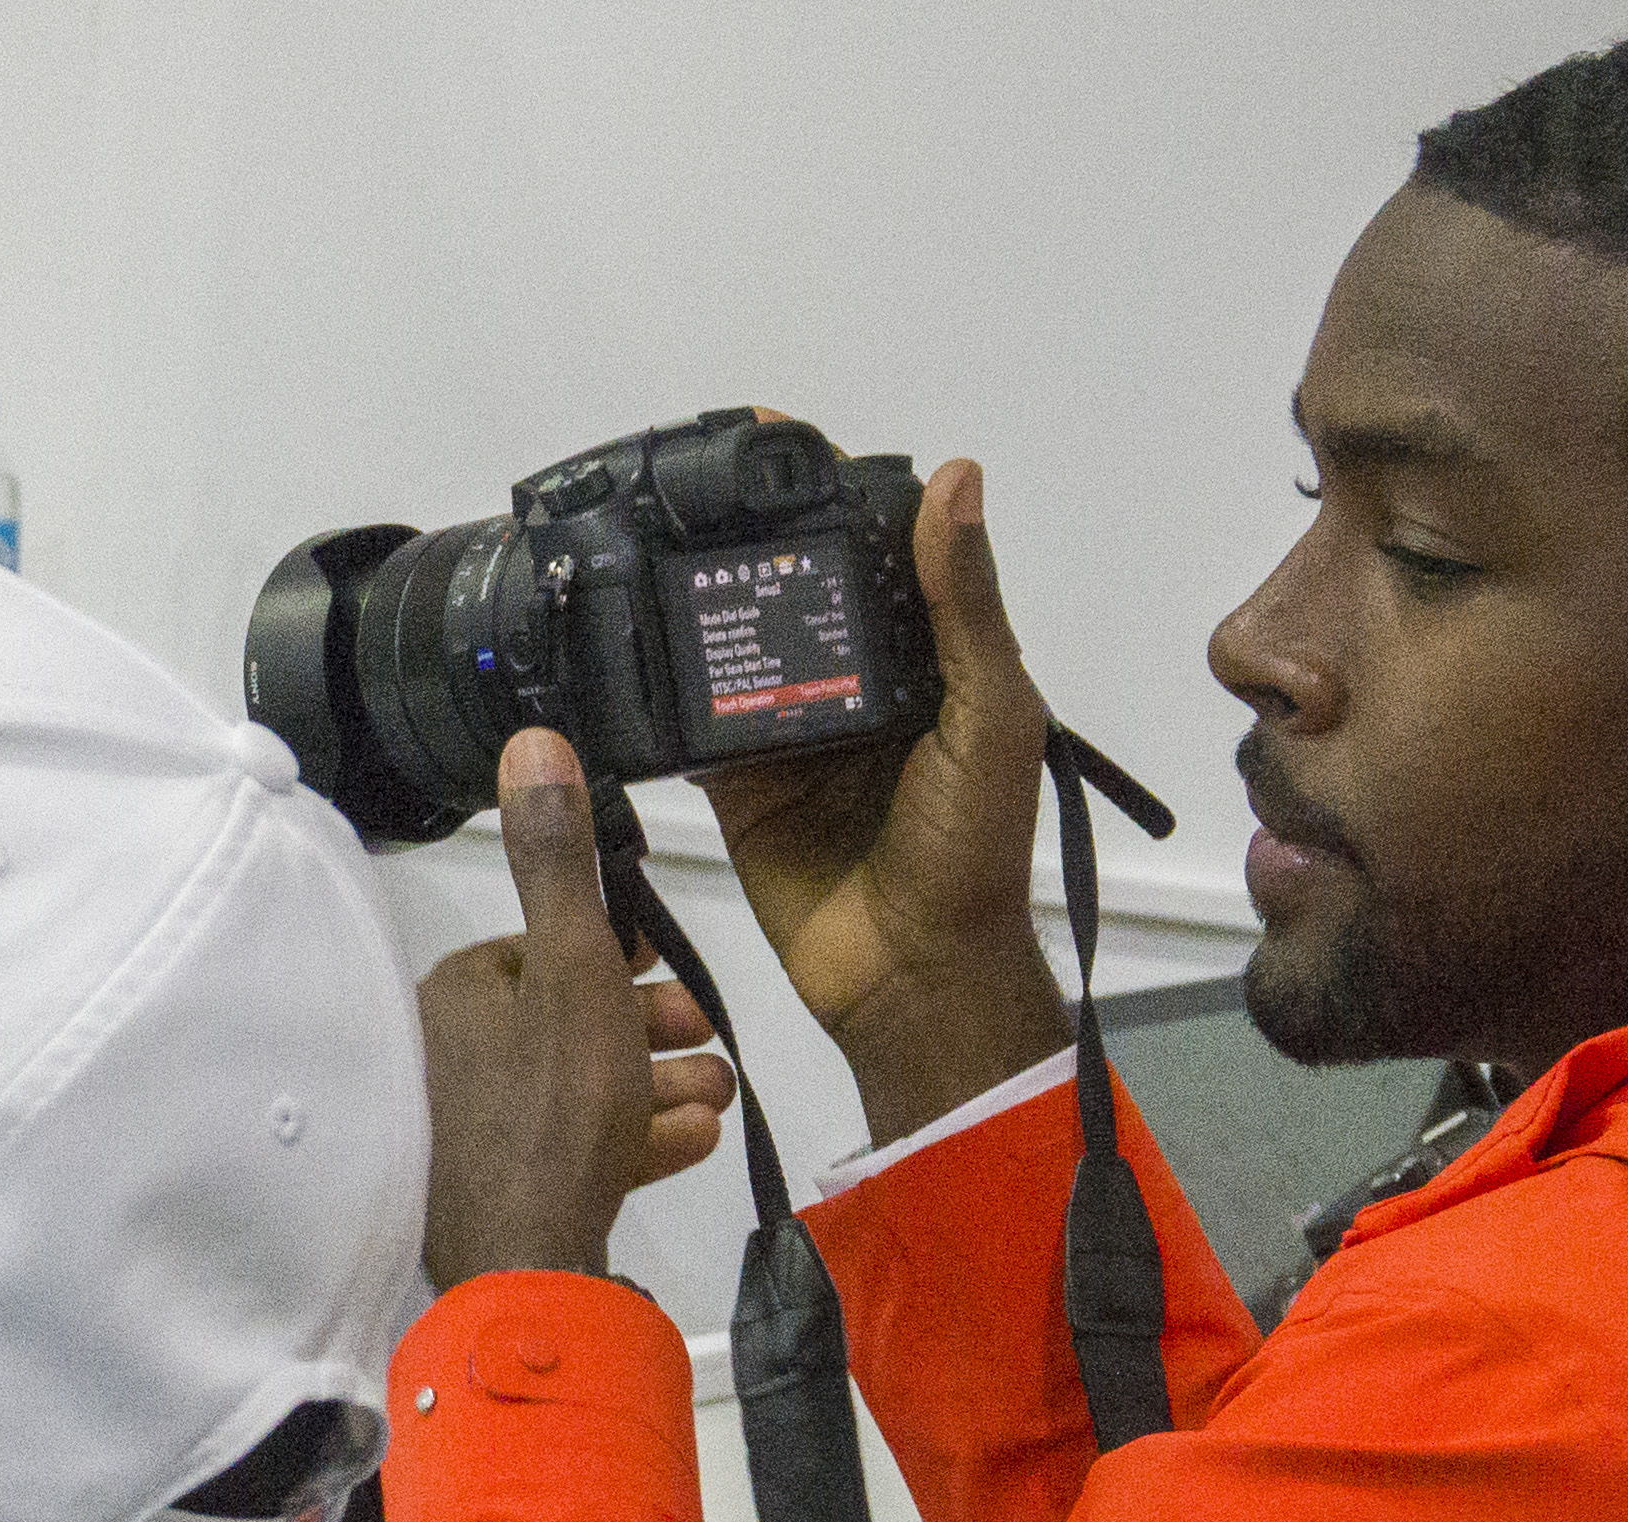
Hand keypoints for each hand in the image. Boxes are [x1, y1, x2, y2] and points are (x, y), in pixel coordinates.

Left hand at [417, 730, 744, 1287]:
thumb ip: (559, 859)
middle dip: (649, 1028)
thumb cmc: (551, 1111)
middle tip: (704, 1036)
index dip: (615, 959)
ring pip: (576, 1091)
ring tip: (713, 1096)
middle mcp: (443, 1063)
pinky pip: (569, 1153)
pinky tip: (686, 1141)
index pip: (540, 954)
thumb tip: (530, 742)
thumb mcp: (576, 965)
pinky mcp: (492, 1199)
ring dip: (654, 1084)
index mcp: (452, 998)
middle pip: (565, 1023)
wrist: (528, 1265)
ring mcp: (465, 1138)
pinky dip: (629, 1139)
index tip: (671, 970)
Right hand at [697, 458, 1071, 1145]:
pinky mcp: (739, 784)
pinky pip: (694, 725)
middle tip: (686, 488)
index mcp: (927, 653)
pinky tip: (635, 647)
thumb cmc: (977, 854)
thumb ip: (967, 606)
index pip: (874, 544)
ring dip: (700, 602)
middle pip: (792, 584)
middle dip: (745, 537)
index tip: (778, 439)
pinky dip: (665, 693)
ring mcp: (792, 731)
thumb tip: (957, 480)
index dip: (829, 488)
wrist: (913, 977)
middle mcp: (857, 681)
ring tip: (648, 548)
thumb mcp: (991, 715)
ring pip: (738, 644)